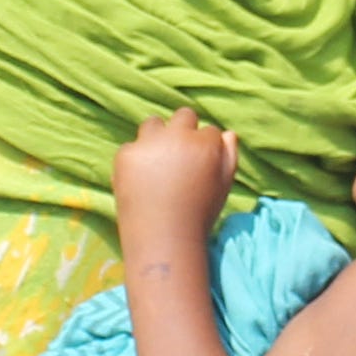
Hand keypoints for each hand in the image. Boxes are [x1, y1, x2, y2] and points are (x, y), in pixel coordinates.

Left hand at [111, 109, 241, 241]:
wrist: (164, 239)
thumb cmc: (199, 216)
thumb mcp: (224, 186)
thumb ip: (229, 156)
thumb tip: (227, 132)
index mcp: (205, 143)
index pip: (209, 131)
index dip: (206, 148)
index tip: (199, 166)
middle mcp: (177, 137)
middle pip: (183, 115)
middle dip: (184, 130)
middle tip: (179, 157)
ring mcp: (149, 144)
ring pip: (153, 124)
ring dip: (157, 136)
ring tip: (157, 163)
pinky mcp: (126, 155)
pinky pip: (131, 146)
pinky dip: (136, 159)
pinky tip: (140, 180)